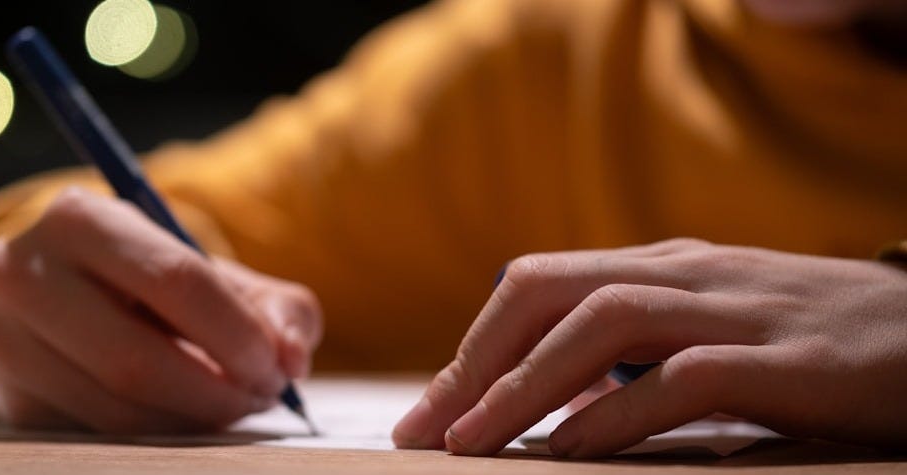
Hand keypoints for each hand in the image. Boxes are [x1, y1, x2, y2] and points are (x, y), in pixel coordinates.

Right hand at [0, 187, 321, 432]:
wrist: (69, 298)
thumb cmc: (157, 283)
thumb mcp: (219, 275)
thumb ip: (276, 308)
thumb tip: (292, 358)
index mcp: (79, 217)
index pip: (175, 280)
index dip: (236, 333)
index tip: (277, 367)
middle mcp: (19, 271)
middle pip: (135, 359)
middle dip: (215, 391)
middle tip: (260, 398)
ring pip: (114, 409)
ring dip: (190, 421)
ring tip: (230, 406)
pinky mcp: (3, 396)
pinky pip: (92, 436)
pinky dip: (155, 437)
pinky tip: (184, 417)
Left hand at [392, 238, 906, 456]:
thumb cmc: (813, 341)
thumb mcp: (711, 328)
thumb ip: (635, 347)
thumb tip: (550, 396)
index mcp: (662, 266)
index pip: (538, 284)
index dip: (474, 347)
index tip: (429, 413)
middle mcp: (688, 274)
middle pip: (550, 291)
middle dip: (477, 361)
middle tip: (427, 431)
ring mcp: (738, 311)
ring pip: (603, 323)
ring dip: (526, 385)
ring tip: (474, 442)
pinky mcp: (789, 360)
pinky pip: (684, 379)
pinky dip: (619, 412)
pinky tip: (573, 450)